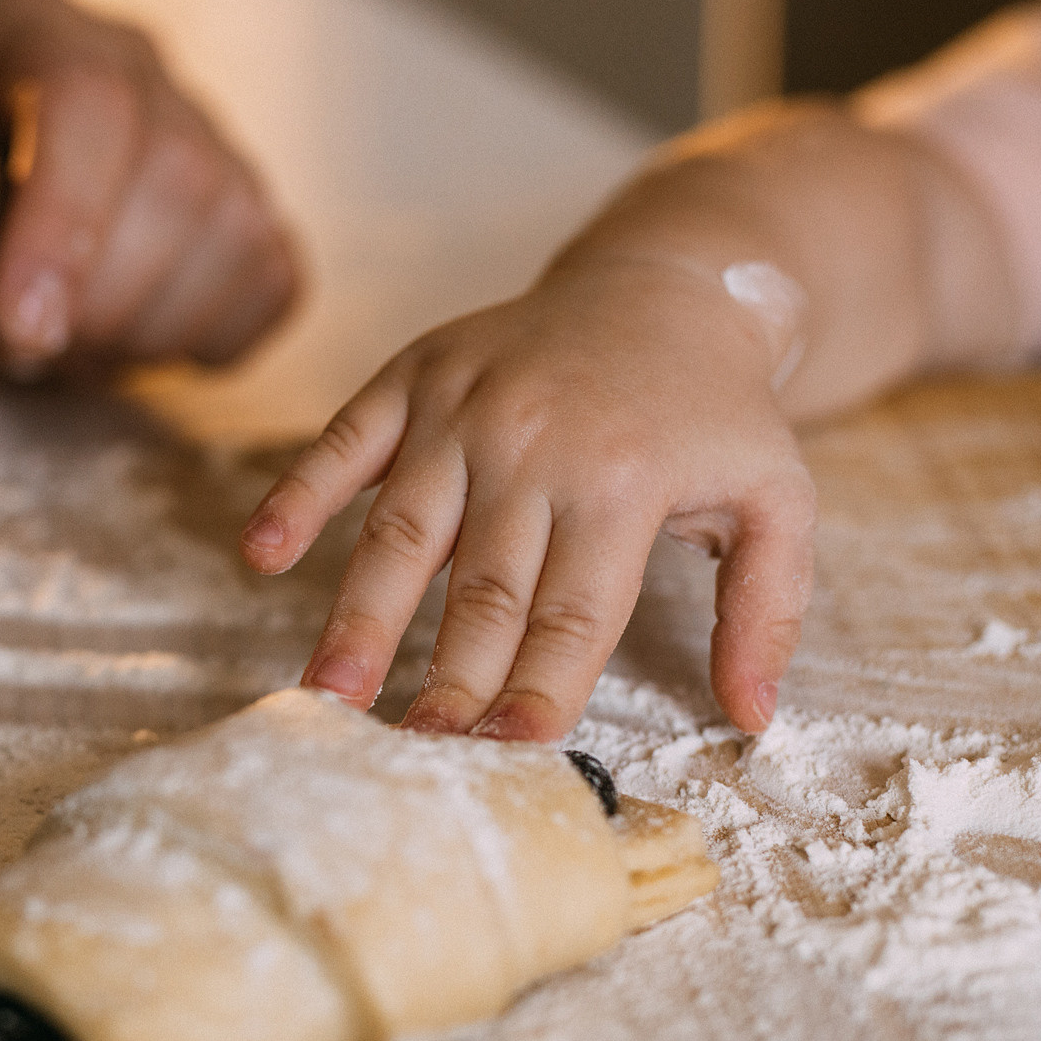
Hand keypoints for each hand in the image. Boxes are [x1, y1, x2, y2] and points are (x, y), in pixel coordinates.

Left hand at [0, 0, 299, 377]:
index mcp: (25, 28)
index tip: (21, 329)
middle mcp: (132, 57)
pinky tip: (130, 338)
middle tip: (24, 346)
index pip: (87, 101)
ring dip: (147, 326)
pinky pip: (271, 280)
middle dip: (102, 295)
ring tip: (68, 340)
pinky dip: (208, 337)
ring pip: (236, 227)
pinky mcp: (249, 208)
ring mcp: (206, 131)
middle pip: (177, 171)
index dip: (66, 224)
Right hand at [239, 257, 816, 740]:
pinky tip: (262, 555)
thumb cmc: (715, 414)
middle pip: (485, 588)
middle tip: (416, 755)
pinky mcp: (415, 375)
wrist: (667, 285)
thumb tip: (754, 718)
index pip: (575, 611)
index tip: (510, 756)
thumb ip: (768, 611)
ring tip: (330, 692)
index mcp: (626, 480)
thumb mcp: (779, 500)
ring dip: (363, 616)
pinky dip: (299, 495)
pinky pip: (345, 441)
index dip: (541, 689)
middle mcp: (537, 442)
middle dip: (449, 680)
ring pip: (405, 530)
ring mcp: (465, 406)